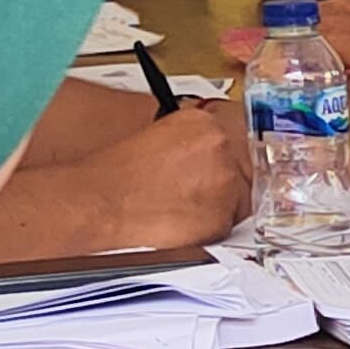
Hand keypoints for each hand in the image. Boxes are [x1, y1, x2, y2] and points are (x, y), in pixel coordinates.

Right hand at [83, 91, 253, 246]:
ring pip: (244, 195)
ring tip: (187, 206)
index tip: (228, 159)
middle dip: (232, 177)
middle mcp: (219, 145)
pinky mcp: (223, 216)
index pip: (241, 130)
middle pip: (248, 163)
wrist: (101, 202)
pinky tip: (186, 221)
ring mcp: (225, 181)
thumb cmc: (117, 174)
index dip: (233, 150)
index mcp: (203, 122)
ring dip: (223, 203)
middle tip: (203, 189)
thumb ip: (193, 138)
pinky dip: (213, 226)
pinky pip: (231, 223)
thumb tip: (208, 148)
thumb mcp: (158, 135)